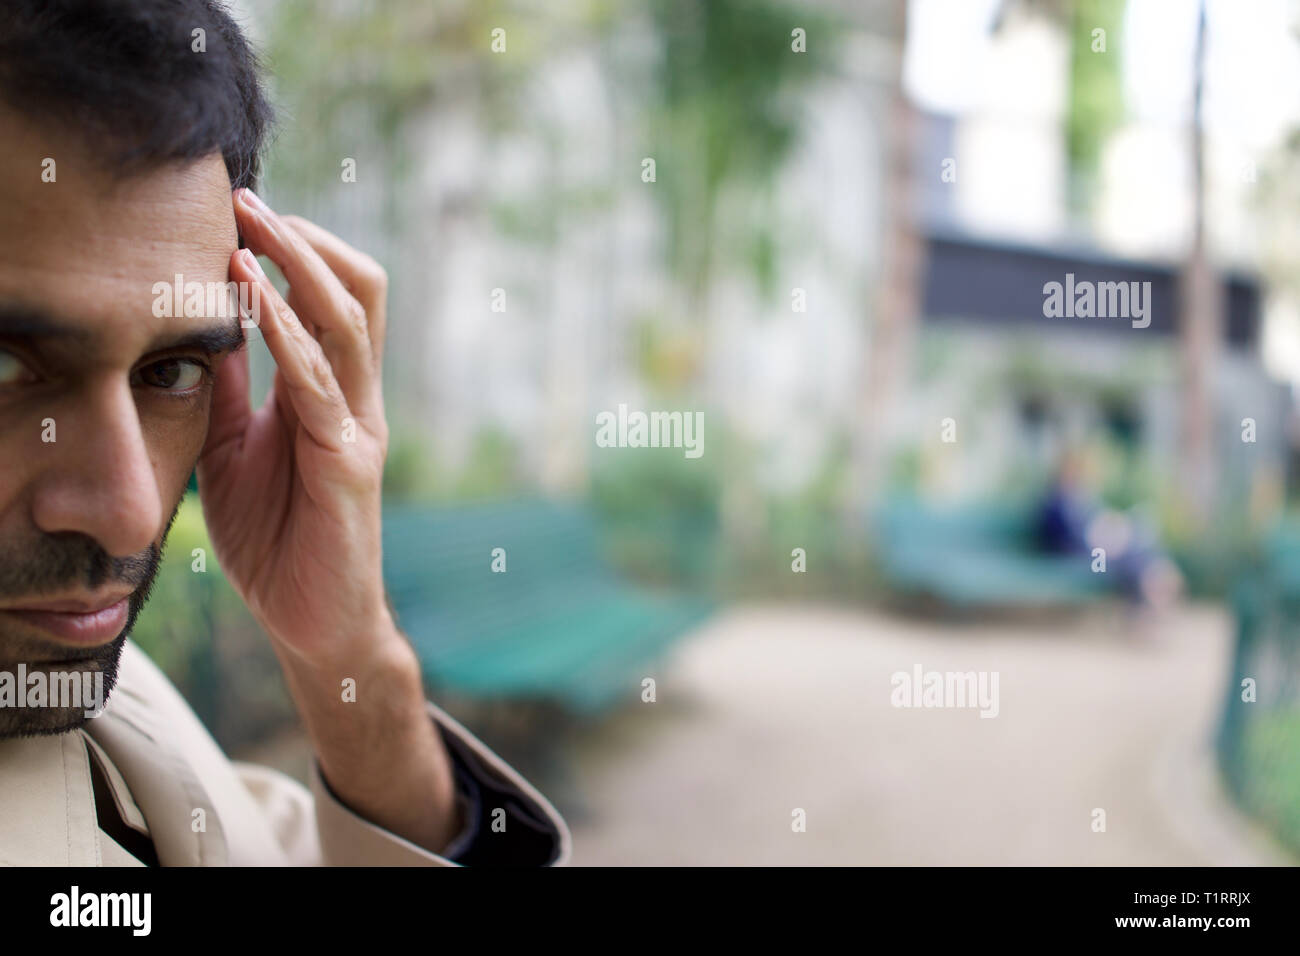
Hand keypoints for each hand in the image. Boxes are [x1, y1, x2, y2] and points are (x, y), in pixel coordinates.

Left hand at [199, 189, 390, 664]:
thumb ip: (228, 391)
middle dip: (304, 239)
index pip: (329, 299)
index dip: (291, 248)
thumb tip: (200, 327)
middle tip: (248, 202)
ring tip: (252, 226)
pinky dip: (288, 335)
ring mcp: (359, 428)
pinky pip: (321, 385)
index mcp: (329, 393)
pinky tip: (253, 301)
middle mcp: (355, 399)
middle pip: (359, 292)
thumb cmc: (276, 537)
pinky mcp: (350, 464)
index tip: (238, 209)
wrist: (313, 620)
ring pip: (349, 322)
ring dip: (298, 266)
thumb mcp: (231, 449)